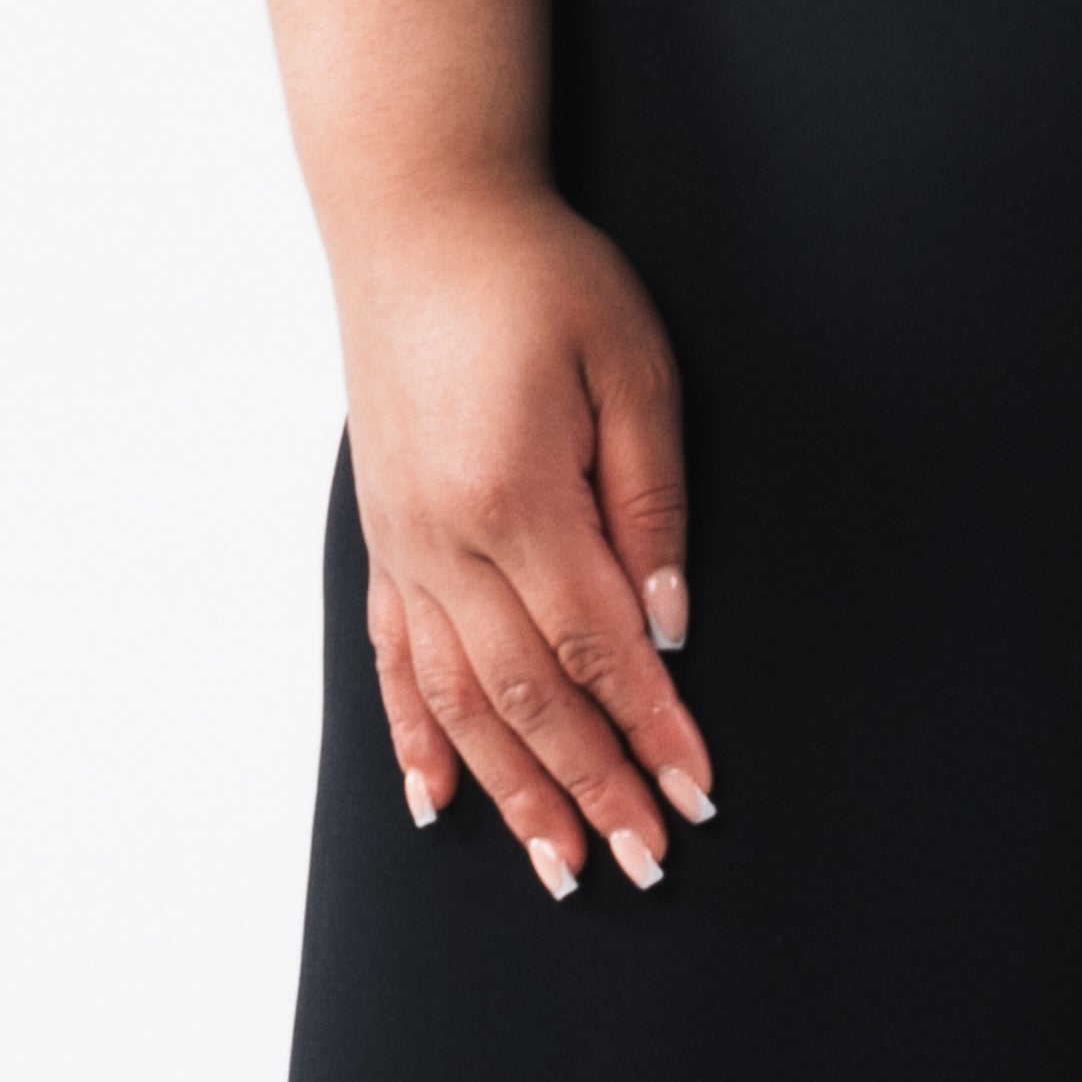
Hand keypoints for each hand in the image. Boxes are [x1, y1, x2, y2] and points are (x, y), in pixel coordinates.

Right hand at [332, 177, 716, 898]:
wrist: (421, 218)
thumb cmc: (537, 277)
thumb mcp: (628, 360)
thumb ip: (650, 496)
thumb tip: (668, 620)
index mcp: (519, 495)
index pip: (599, 646)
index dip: (652, 726)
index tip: (697, 790)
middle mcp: (448, 539)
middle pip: (529, 695)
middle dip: (592, 787)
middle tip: (644, 861)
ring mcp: (405, 544)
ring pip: (459, 699)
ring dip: (511, 790)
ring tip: (558, 863)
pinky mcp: (384, 534)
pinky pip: (395, 658)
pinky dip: (416, 735)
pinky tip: (436, 797)